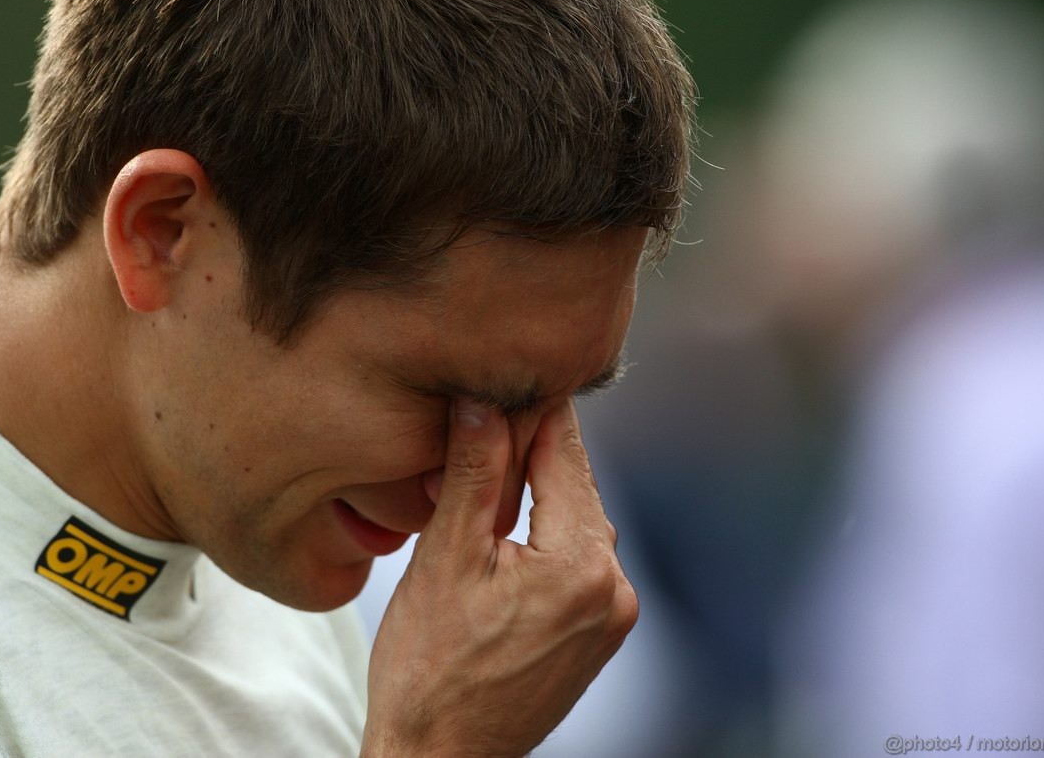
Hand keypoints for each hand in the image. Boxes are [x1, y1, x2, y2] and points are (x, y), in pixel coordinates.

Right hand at [361, 398, 637, 757]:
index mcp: (580, 564)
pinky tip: (503, 529)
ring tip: (480, 475)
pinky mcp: (600, 635)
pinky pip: (578, 559)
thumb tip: (480, 402)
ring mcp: (613, 616)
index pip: (563, 451)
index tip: (503, 374)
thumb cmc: (429, 670)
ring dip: (533, 493)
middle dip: (527, 451)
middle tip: (480, 417)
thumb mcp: (443, 559)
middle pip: (573, 484)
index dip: (529, 408)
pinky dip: (545, 534)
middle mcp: (613, 588)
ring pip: (575, 520)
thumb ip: (472, 474)